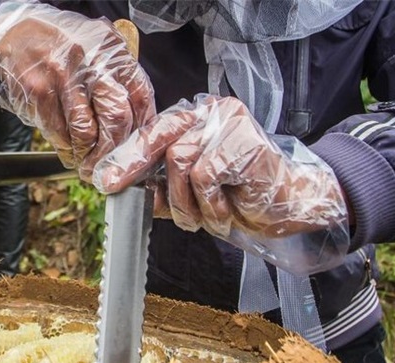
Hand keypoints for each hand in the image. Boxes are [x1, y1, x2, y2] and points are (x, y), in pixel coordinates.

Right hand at [0, 2, 154, 180]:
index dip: (142, 130)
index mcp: (112, 50)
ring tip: (91, 167)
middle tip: (115, 166)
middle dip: (116, 151)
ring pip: (86, 133)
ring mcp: (63, 78)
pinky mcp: (39, 94)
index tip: (139, 148)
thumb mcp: (97, 49)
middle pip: (116, 119)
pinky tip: (72, 155)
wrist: (12, 36)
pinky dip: (68, 152)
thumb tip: (139, 122)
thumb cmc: (60, 47)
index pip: (140, 97)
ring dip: (90, 158)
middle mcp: (90, 62)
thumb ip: (119, 77)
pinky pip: (59, 135)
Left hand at [94, 94, 347, 238]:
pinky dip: (210, 202)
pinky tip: (226, 210)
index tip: (105, 176)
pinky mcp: (242, 139)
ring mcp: (228, 122)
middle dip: (132, 163)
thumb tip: (124, 189)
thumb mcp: (191, 196)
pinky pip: (205, 173)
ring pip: (179, 159)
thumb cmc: (240, 199)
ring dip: (186, 201)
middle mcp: (210, 113)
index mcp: (197, 121)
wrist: (290, 207)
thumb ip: (162, 188)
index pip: (154, 131)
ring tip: (206, 217)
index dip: (128, 155)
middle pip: (159, 134)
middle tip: (112, 185)